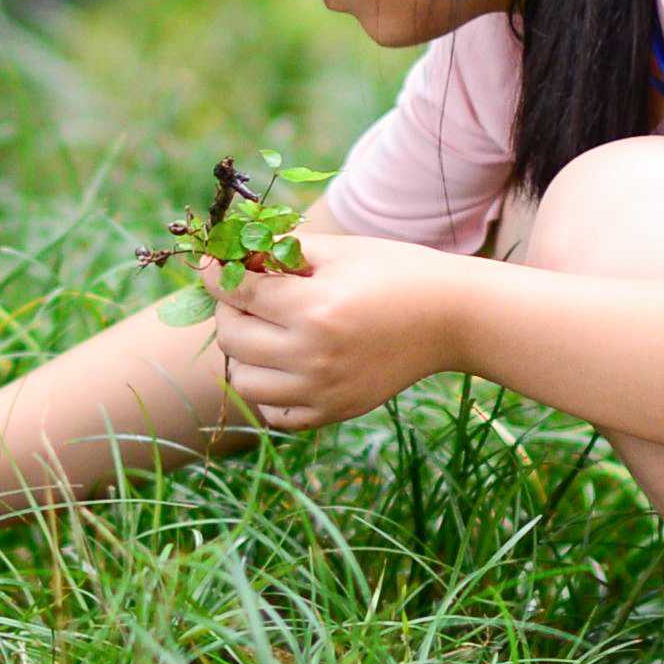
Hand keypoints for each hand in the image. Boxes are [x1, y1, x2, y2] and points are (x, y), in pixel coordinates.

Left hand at [207, 233, 462, 433]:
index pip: (236, 293)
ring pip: (244, 381)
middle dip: (229, 310)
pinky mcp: (334, 411)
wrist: (450, 317)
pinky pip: (275, 413)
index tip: (213, 264)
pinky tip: (284, 364)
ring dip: (243, 353)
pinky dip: (268, 391)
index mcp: (313, 309)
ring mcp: (323, 391)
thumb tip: (226, 258)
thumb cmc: (393, 271)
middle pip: (232, 338)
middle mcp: (313, 356)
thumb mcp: (337, 250)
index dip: (216, 273)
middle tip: (246, 295)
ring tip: (265, 330)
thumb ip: (278, 252)